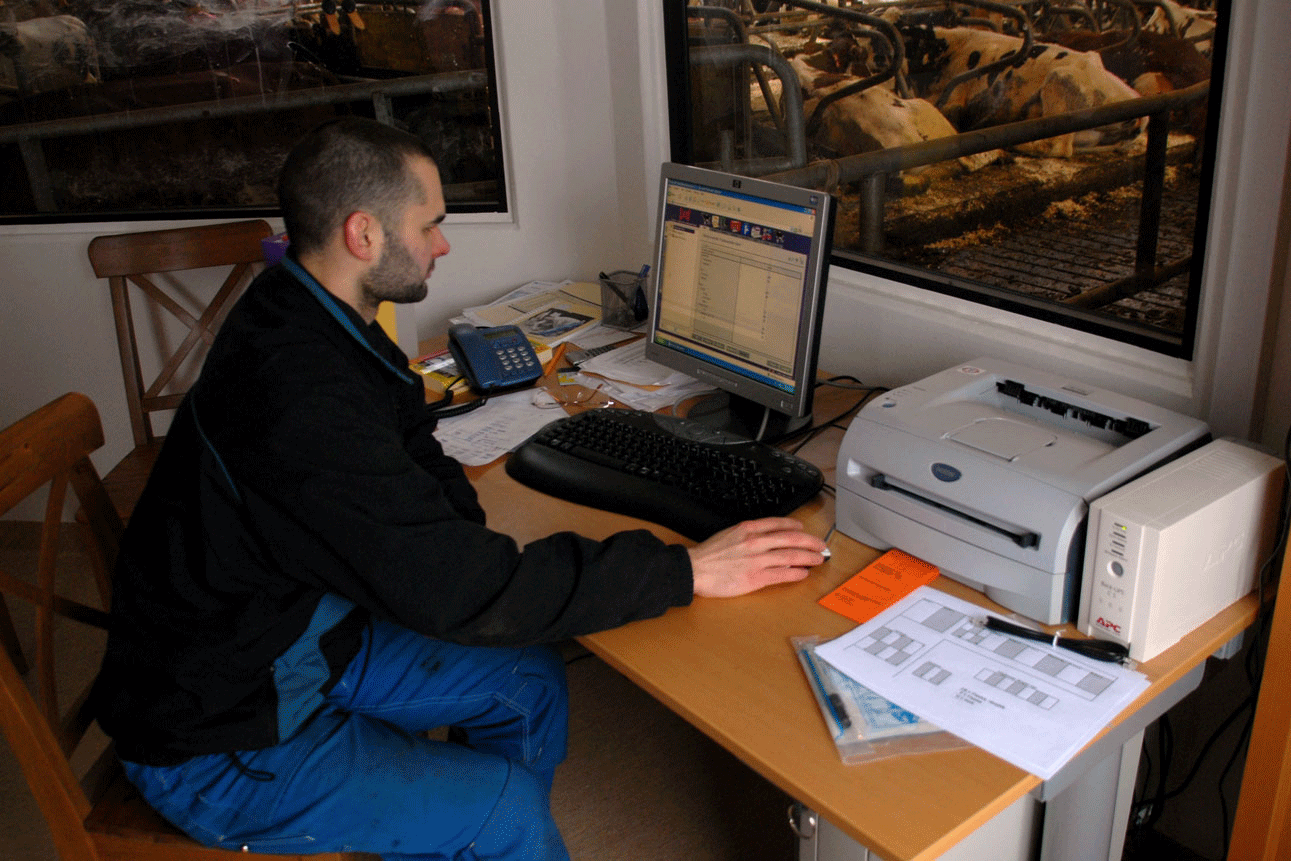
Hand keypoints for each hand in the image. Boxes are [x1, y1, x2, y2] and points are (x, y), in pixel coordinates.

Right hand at [688, 517, 827, 597]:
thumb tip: (768, 538)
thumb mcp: (729, 534)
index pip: (778, 523)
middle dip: (809, 541)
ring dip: (808, 557)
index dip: (794, 525)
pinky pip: (782, 575)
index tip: (802, 527)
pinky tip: (803, 574)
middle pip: (790, 539)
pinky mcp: (756, 578)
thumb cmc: (709, 554)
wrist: (695, 569)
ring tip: (818, 559)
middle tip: (820, 544)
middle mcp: (755, 542)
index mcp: (748, 528)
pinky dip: (795, 574)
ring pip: (790, 556)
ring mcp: (757, 560)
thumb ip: (749, 534)